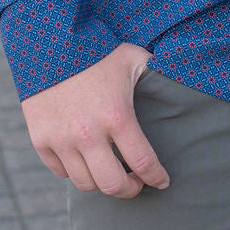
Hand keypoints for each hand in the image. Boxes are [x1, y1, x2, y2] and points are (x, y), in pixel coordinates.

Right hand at [21, 42, 169, 196]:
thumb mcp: (134, 58)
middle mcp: (88, 133)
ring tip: (111, 170)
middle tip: (136, 183)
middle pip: (112, 185)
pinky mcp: (40, 139)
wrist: (50, 39)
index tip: (162, 181)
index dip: (157, 178)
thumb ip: (158, 74)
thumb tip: (189, 80)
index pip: (143, 163)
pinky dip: (74, 170)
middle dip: (130, 190)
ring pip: (85, 184)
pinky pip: (60, 172)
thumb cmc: (98, 50)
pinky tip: (86, 159)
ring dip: (102, 182)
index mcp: (117, 115)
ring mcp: (61, 139)